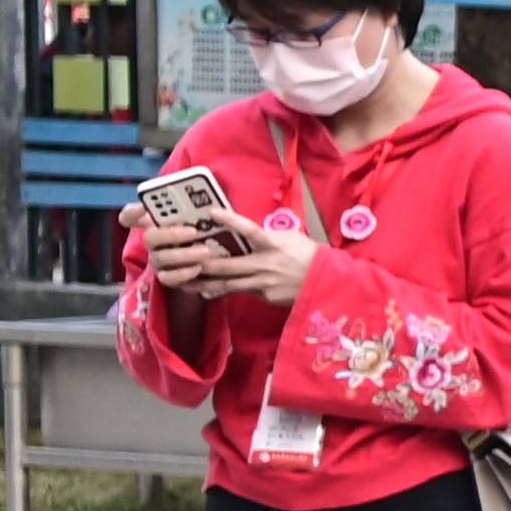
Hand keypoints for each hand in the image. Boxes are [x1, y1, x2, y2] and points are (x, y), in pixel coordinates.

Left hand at [157, 213, 313, 304]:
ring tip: (185, 280)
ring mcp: (264, 283)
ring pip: (227, 283)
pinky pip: (241, 291)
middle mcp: (265, 264)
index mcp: (274, 245)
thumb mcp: (292, 239)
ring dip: (204, 282)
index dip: (231, 221)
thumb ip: (268, 235)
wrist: (329, 284)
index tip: (212, 213)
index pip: (250, 230)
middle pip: (227, 264)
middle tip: (181, 258)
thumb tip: (248, 232)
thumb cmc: (309, 256)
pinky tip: (207, 290)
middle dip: (202, 262)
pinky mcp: (265, 297)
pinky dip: (224, 290)